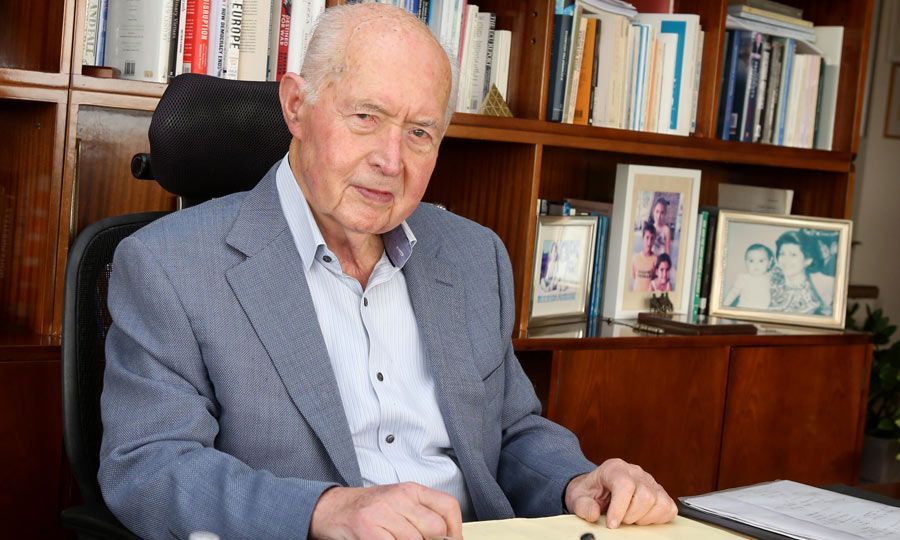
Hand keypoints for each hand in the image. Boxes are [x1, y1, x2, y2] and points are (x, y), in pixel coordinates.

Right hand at [309, 482, 462, 539]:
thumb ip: (422, 515)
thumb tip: (448, 536)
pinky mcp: (368, 529)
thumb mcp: (399, 504)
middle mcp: (399, 497)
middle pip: (435, 528)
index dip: (455, 530)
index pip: (448, 506)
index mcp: (411, 490)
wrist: (331, 509)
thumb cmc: (368, 510)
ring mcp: (383, 512)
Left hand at [564, 458, 676, 528]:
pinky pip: (669, 508)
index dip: (620, 508)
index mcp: (614, 468)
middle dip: (632, 515)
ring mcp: (649, 481)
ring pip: (660, 502)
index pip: (625, 485)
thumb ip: (583, 506)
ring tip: (630, 518)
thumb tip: (594, 514)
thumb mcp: (578, 498)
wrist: (596, 490)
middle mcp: (634, 472)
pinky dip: (658, 518)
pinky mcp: (659, 492)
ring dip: (645, 518)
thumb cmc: (589, 493)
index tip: (612, 524)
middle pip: (646, 495)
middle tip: (620, 520)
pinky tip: (642, 518)